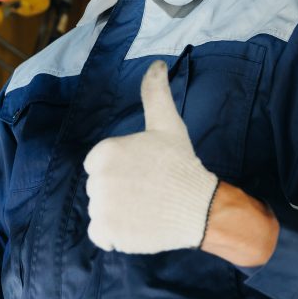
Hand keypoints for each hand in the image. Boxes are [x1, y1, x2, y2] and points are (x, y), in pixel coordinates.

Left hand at [84, 60, 218, 253]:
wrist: (200, 206)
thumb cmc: (181, 163)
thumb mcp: (167, 124)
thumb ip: (155, 92)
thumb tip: (156, 63)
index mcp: (104, 152)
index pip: (100, 163)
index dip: (122, 168)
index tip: (144, 171)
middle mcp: (97, 179)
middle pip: (99, 187)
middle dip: (119, 190)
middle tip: (148, 189)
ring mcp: (101, 208)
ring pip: (100, 210)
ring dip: (118, 212)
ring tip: (145, 207)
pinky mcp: (107, 233)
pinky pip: (100, 235)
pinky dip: (114, 235)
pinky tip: (136, 225)